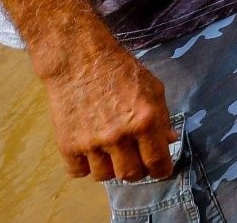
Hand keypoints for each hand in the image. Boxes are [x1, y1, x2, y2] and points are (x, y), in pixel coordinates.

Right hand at [40, 40, 175, 181]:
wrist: (80, 61)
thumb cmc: (122, 72)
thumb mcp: (153, 90)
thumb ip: (162, 118)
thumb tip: (169, 140)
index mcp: (145, 122)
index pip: (157, 162)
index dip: (162, 170)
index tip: (160, 169)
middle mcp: (119, 137)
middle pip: (131, 174)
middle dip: (138, 170)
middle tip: (136, 159)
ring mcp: (91, 143)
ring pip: (104, 176)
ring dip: (111, 168)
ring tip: (112, 154)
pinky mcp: (67, 145)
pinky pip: (78, 172)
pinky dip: (86, 167)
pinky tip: (91, 153)